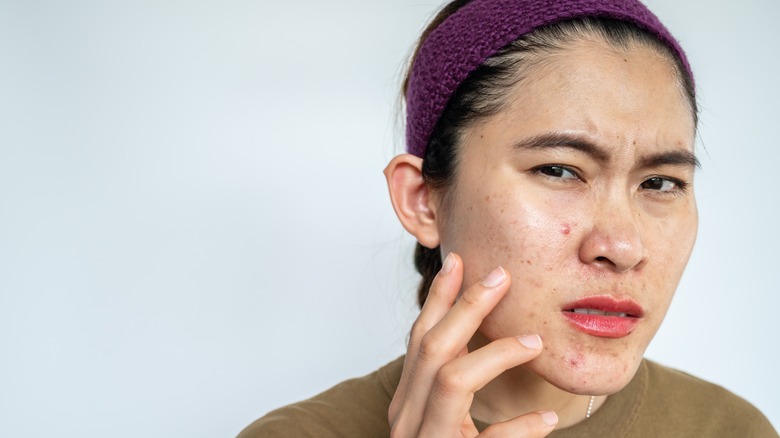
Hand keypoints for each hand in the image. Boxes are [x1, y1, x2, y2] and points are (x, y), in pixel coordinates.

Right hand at [388, 252, 557, 436]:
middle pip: (433, 348)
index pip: (420, 340)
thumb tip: (488, 342)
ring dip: (497, 353)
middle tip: (501, 276)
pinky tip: (546, 418)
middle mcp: (408, 419)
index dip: (438, 299)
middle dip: (466, 306)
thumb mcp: (441, 424)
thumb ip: (453, 389)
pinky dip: (521, 426)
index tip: (457, 261)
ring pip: (452, 379)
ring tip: (535, 341)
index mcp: (408, 405)